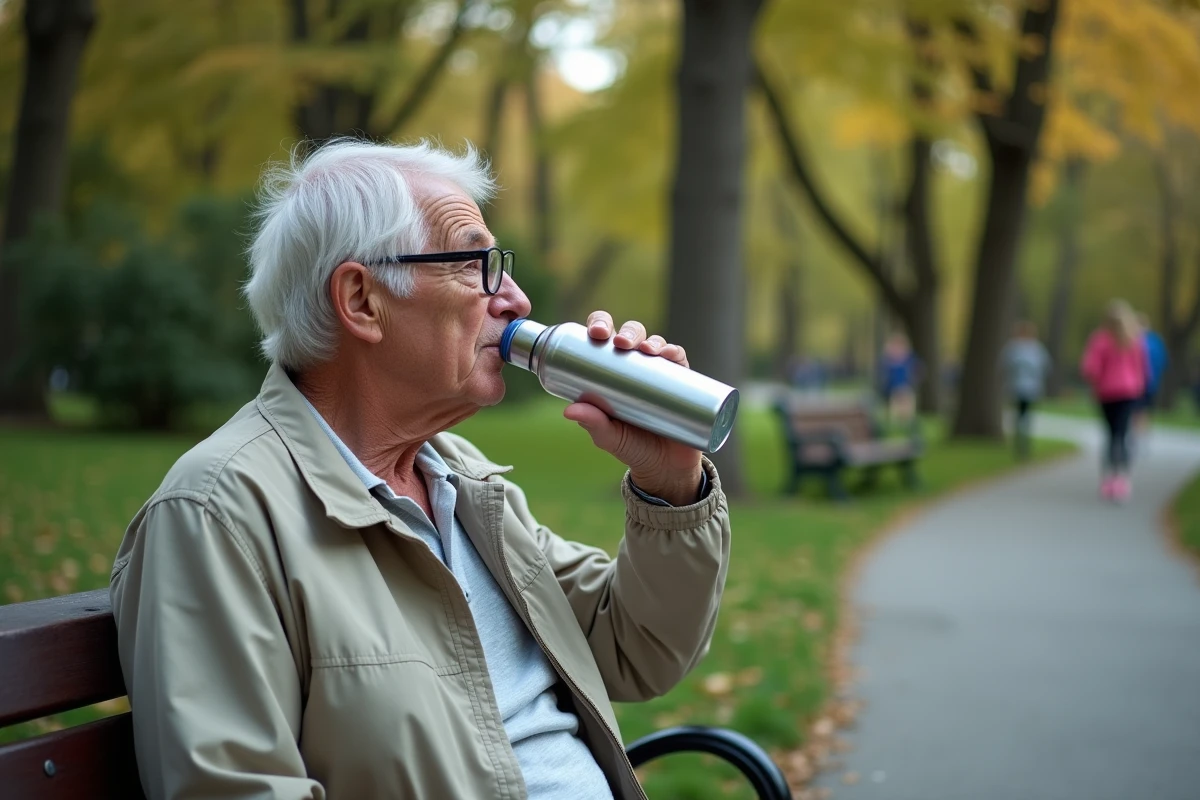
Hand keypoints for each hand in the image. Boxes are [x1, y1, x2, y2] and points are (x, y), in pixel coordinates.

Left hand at [563, 311, 703, 504]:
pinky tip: (669, 354)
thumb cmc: (631, 447)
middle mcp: (636, 365)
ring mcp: (659, 372)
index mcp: (611, 371)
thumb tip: (569, 410)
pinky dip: (674, 352)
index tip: (596, 333)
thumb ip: (593, 423)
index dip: (600, 325)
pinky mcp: (682, 381)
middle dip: (627, 332)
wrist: (666, 468)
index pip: (604, 338)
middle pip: (631, 334)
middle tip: (621, 343)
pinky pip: (679, 359)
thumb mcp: (609, 437)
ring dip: (651, 340)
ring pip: (654, 343)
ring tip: (646, 351)